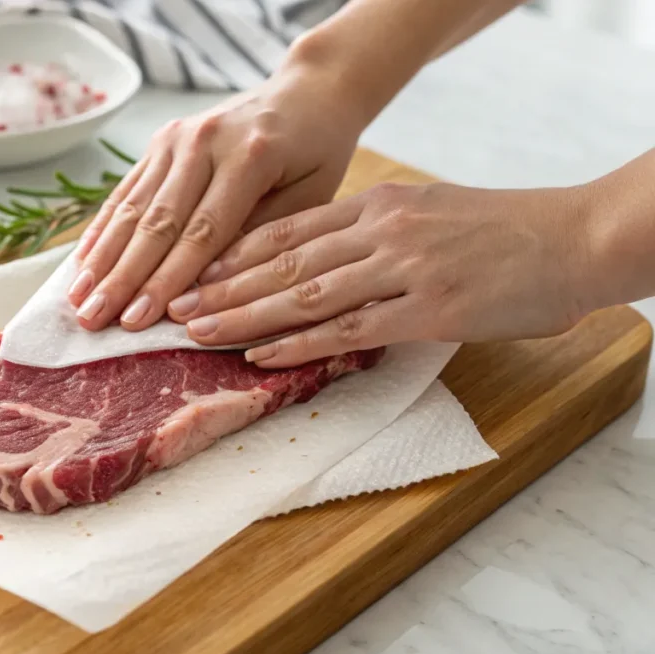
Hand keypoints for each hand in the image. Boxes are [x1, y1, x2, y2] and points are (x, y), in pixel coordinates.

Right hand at [67, 54, 366, 331]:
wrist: (309, 92)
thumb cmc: (317, 155)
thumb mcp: (310, 198)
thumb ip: (260, 238)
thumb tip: (204, 288)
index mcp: (250, 156)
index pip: (200, 232)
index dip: (165, 280)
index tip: (137, 321)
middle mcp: (204, 142)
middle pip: (156, 222)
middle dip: (121, 277)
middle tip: (93, 319)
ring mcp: (177, 137)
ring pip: (133, 207)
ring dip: (102, 258)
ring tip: (78, 300)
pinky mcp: (161, 139)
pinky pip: (127, 189)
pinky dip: (103, 228)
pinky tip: (83, 261)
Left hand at [165, 181, 597, 367]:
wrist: (573, 240)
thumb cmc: (502, 230)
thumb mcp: (428, 211)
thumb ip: (375, 233)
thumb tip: (328, 262)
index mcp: (379, 204)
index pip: (290, 229)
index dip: (236, 252)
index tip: (194, 270)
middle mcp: (382, 231)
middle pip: (284, 262)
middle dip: (222, 286)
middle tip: (174, 306)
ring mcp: (404, 269)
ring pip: (306, 295)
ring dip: (245, 315)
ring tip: (198, 332)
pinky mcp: (429, 311)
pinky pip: (349, 330)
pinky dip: (299, 344)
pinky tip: (261, 355)